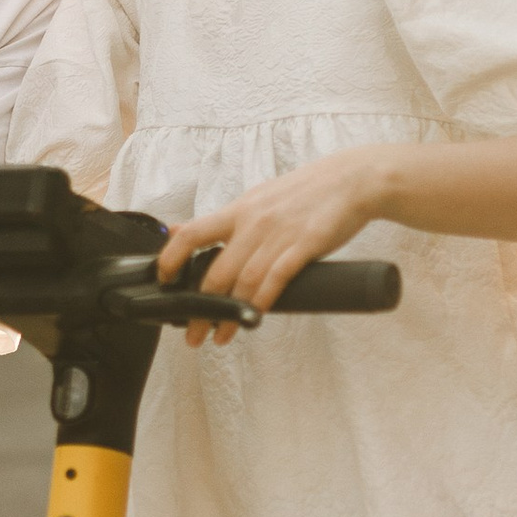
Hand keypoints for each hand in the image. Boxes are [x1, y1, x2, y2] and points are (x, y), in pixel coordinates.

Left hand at [158, 150, 390, 328]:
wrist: (351, 181)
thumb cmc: (304, 193)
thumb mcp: (256, 199)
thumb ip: (222, 221)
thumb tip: (179, 230)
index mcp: (238, 211)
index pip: (192, 234)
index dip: (171, 260)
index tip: (165, 283)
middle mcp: (253, 223)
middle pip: (216, 272)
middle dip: (200, 309)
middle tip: (193, 332)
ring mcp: (278, 235)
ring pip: (244, 281)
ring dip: (230, 315)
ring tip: (222, 335)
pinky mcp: (305, 245)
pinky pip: (276, 278)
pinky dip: (262, 301)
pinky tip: (254, 317)